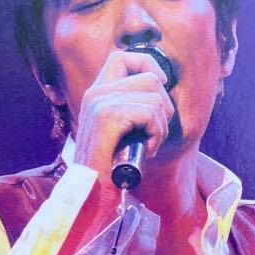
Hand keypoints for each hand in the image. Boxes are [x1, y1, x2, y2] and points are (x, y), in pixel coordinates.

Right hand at [72, 49, 175, 204]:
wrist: (91, 197)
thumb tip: (161, 89)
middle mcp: (95, 93)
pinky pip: (149, 114)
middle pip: (150, 78)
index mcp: (96, 94)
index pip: (124, 57)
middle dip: (164, 108)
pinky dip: (156, 135)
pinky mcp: (106, 119)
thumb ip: (132, 110)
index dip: (149, 66)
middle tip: (155, 133)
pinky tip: (146, 151)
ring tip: (148, 146)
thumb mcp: (121, 133)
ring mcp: (99, 104)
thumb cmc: (110, 170)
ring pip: (154, 97)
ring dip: (161, 126)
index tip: (159, 91)